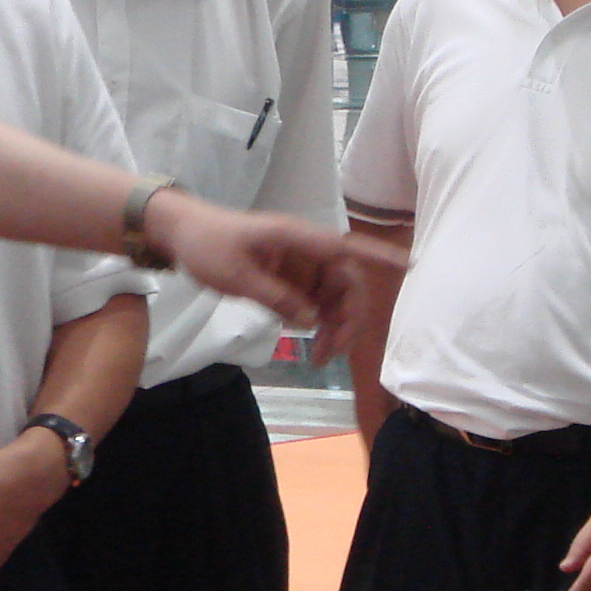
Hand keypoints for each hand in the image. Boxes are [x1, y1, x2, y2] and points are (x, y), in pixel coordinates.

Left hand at [150, 193, 399, 333]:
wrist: (179, 233)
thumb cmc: (207, 244)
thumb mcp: (237, 275)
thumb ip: (276, 298)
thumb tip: (312, 321)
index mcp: (298, 239)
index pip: (347, 248)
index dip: (380, 257)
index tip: (411, 266)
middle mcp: (306, 251)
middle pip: (346, 284)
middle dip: (348, 319)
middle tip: (331, 354)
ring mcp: (299, 266)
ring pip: (333, 298)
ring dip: (334, 327)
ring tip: (320, 357)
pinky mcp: (289, 279)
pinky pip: (314, 303)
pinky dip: (317, 323)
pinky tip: (310, 343)